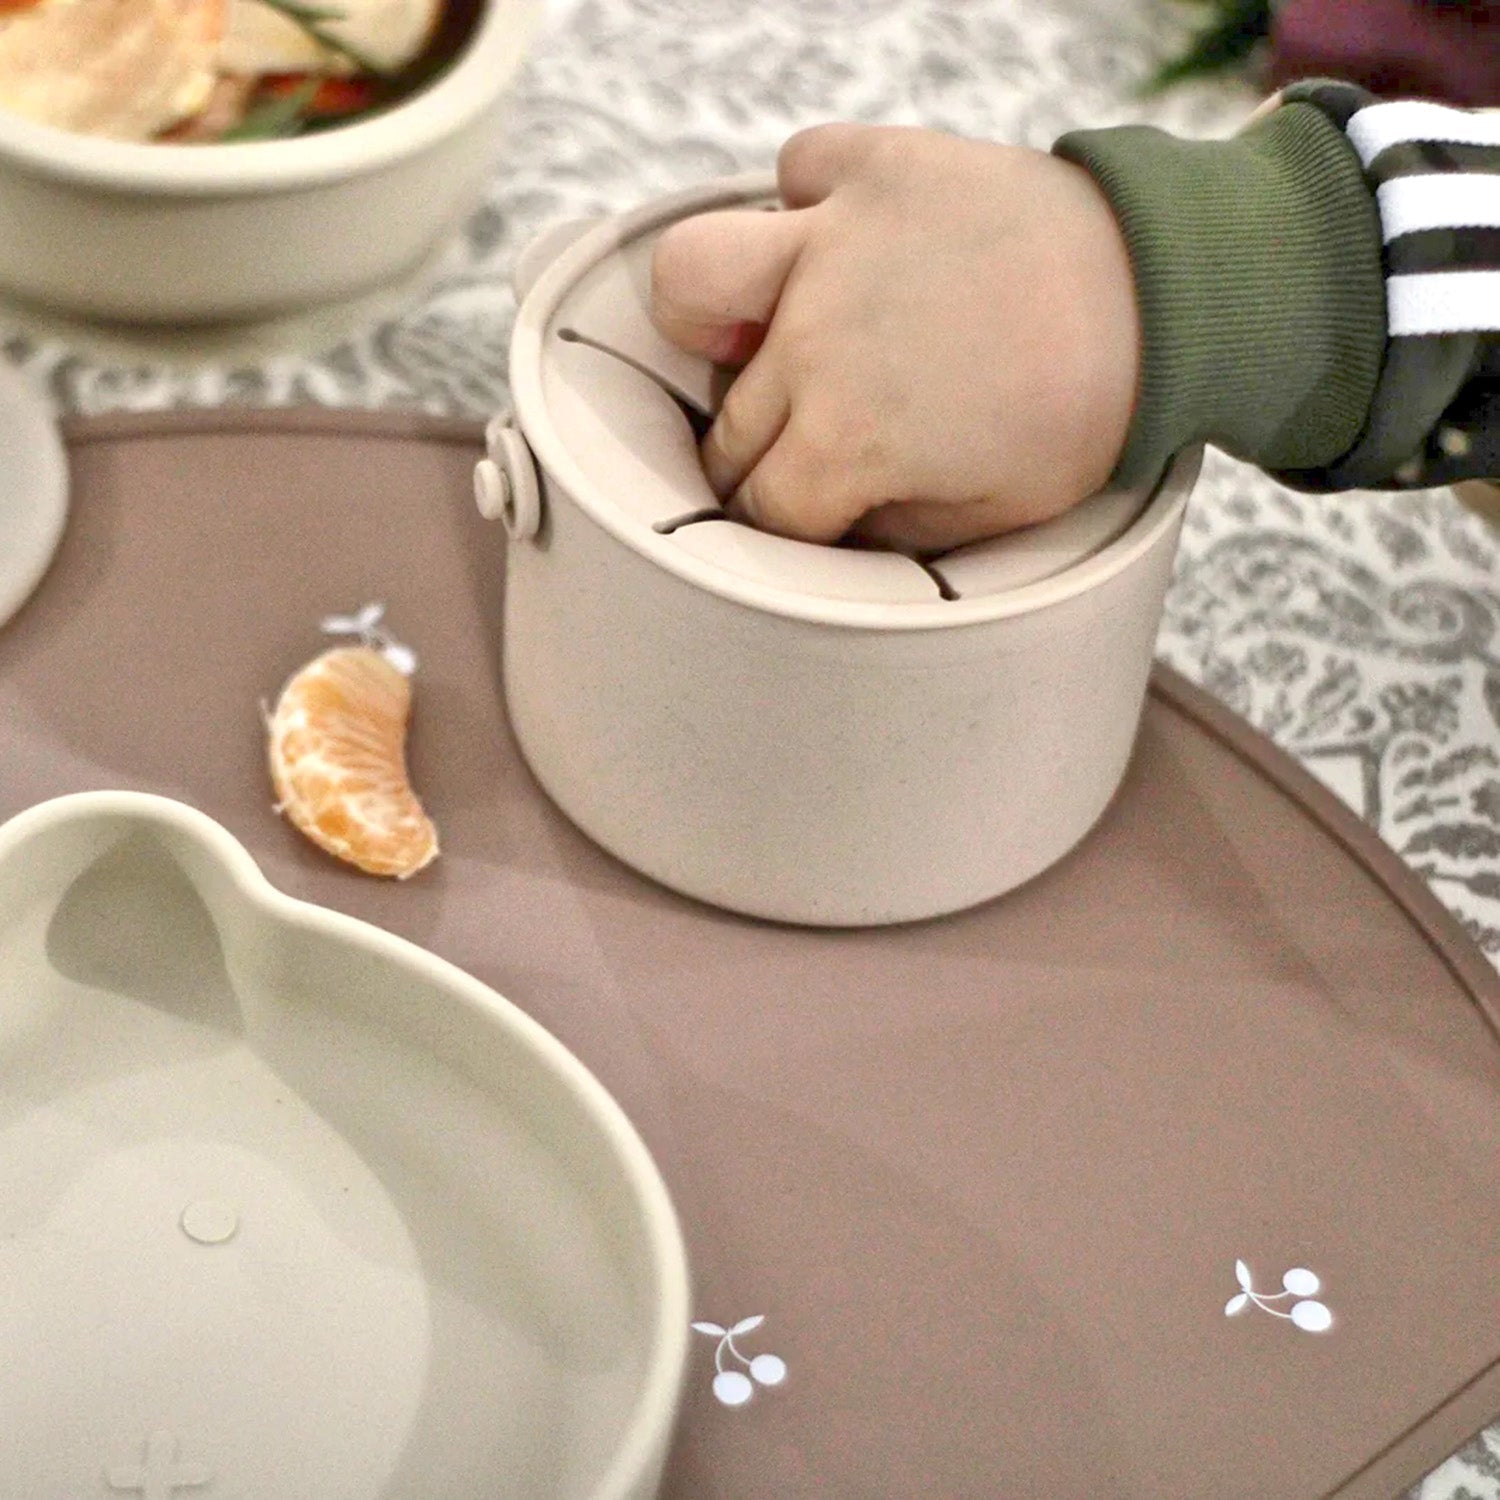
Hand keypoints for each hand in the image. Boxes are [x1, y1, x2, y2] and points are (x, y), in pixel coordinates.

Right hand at [651, 124, 1140, 551]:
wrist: (1166, 297)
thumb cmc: (1082, 414)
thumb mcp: (991, 520)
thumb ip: (890, 533)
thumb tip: (835, 525)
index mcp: (846, 442)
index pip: (762, 511)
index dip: (785, 533)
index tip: (808, 524)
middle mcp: (816, 341)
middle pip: (731, 427)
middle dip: (758, 460)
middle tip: (804, 454)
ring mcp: (836, 245)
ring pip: (694, 276)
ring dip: (707, 318)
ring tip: (756, 334)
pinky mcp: (877, 168)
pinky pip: (798, 168)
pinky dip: (808, 201)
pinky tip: (845, 242)